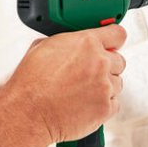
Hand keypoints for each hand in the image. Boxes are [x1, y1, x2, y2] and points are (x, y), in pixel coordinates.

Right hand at [7, 23, 127, 143]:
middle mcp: (100, 62)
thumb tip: (71, 43)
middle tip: (88, 74)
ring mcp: (105, 86)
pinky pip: (114, 103)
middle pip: (119, 61)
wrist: (28, 112)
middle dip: (106, 66)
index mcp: (86, 43)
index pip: (117, 34)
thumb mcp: (43, 47)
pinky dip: (102, 105)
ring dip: (104, 86)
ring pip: (117, 83)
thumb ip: (66, 42)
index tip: (112, 45)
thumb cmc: (31, 82)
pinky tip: (85, 104)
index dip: (113, 40)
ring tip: (82, 92)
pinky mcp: (105, 108)